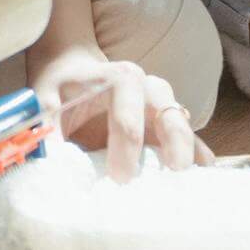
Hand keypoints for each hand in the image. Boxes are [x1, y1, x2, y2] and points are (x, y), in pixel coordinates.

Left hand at [28, 39, 214, 180]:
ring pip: (184, 126)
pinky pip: (190, 136)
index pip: (127, 120)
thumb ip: (48, 131)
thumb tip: (52, 170)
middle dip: (173, 150)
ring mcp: (163, 102)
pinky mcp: (168, 120)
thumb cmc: (60, 83)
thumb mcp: (45, 101)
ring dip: (189, 155)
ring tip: (190, 186)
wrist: (74, 64)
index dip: (125, 152)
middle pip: (169, 118)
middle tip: (170, 182)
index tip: (120, 180)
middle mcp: (149, 88)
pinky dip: (198, 156)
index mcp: (120, 79)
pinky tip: (204, 179)